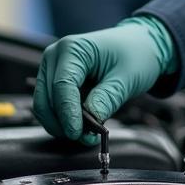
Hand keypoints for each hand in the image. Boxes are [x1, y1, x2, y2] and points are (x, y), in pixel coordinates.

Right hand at [33, 18, 175, 144]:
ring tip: (87, 134)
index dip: (67, 113)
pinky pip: (50, 106)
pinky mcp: (54, 80)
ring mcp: (52, 67)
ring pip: (44, 106)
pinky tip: (82, 125)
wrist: (140, 45)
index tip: (77, 134)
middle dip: (63, 123)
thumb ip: (107, 99)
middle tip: (87, 139)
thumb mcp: (127, 78)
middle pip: (47, 98)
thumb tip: (90, 122)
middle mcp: (56, 55)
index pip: (62, 86)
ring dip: (61, 124)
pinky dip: (62, 119)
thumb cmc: (136, 55)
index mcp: (73, 48)